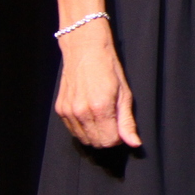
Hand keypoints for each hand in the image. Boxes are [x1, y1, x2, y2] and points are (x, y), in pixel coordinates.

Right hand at [54, 21, 140, 147]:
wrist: (85, 51)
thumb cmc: (109, 69)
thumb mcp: (125, 94)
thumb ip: (127, 121)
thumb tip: (134, 143)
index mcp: (100, 108)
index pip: (109, 141)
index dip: (119, 138)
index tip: (121, 127)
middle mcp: (81, 112)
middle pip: (96, 143)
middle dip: (107, 137)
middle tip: (113, 121)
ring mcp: (68, 112)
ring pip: (83, 139)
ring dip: (94, 133)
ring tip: (102, 116)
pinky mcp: (60, 110)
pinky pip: (73, 130)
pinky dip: (83, 128)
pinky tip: (90, 114)